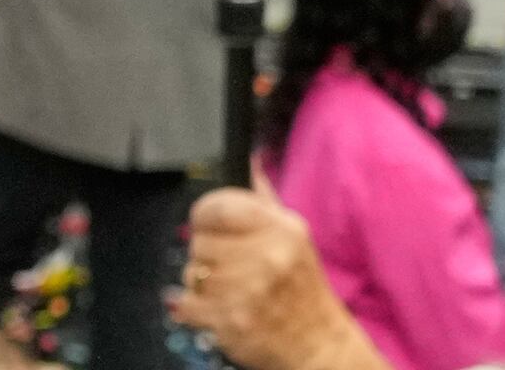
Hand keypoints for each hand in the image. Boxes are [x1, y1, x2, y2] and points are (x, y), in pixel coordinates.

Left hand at [173, 185, 370, 369]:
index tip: (212, 228)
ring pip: (190, 274)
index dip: (205, 217)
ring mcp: (249, 292)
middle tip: (232, 269)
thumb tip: (247, 160)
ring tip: (233, 292)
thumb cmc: (300, 286)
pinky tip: (223, 311)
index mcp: (280, 229)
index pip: (215, 206)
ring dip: (202, 285)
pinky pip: (186, 305)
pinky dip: (196, 311)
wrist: (319, 344)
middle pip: (198, 242)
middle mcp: (267, 257)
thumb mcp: (293, 235)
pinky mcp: (232, 322)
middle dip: (208, 256)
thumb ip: (262, 200)